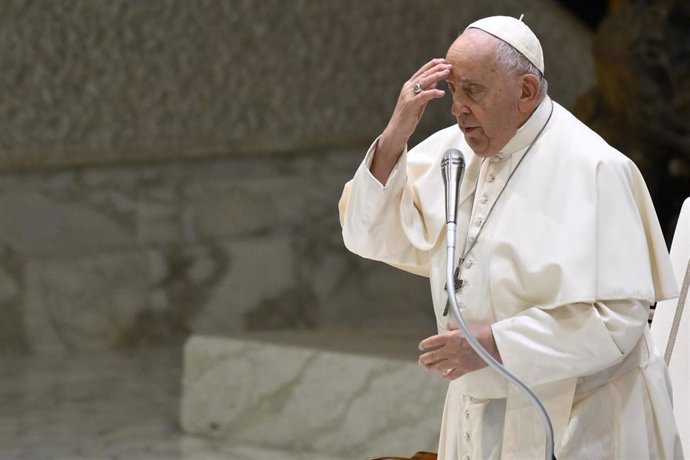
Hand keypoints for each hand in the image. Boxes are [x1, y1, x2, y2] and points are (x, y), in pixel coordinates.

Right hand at [371, 58, 450, 182]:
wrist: (397, 130)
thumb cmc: (408, 117)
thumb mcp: (418, 102)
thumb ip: (425, 92)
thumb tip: (434, 82)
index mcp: (409, 86)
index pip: (422, 71)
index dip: (433, 65)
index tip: (444, 61)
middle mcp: (408, 88)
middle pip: (424, 74)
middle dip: (437, 68)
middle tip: (449, 65)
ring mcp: (408, 96)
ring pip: (424, 82)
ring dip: (437, 76)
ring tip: (448, 73)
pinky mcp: (411, 104)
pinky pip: (424, 96)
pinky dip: (433, 93)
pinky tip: (442, 93)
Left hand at [417, 323, 500, 380]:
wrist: (494, 344)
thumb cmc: (482, 333)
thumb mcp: (466, 326)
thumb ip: (455, 327)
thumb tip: (449, 326)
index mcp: (450, 338)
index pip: (432, 341)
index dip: (425, 344)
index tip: (421, 347)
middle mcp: (451, 350)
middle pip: (433, 356)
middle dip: (425, 359)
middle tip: (421, 360)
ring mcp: (457, 361)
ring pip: (440, 367)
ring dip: (432, 367)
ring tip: (429, 368)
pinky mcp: (464, 368)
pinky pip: (452, 375)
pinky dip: (447, 376)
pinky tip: (444, 376)